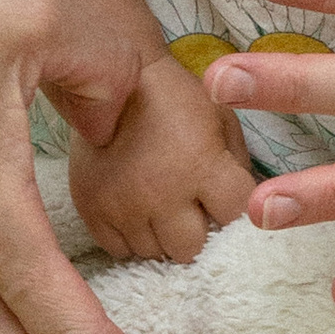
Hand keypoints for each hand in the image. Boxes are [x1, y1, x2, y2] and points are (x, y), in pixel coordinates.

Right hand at [68, 51, 257, 264]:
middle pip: (189, 250)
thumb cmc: (176, 98)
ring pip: (153, 254)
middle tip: (189, 212)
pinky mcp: (91, 210)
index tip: (223, 201)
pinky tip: (136, 212)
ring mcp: (123, 207)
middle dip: (196, 233)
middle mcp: (162, 195)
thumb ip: (238, 163)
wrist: (113, 79)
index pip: (234, 217)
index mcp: (201, 167)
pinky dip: (130, 237)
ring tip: (160, 208)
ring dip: (161, 236)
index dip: (233, 211)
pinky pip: (118, 250)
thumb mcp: (221, 118)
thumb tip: (242, 206)